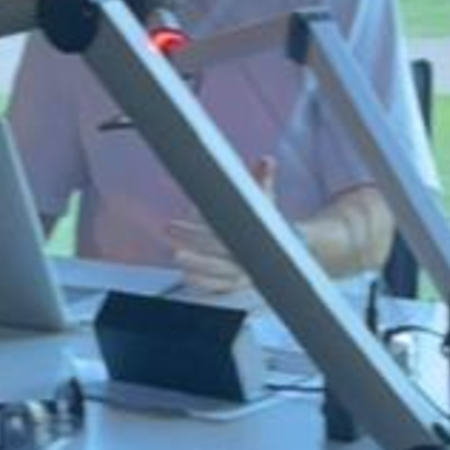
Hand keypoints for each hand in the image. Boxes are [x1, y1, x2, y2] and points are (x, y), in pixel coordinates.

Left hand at [167, 155, 275, 298]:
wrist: (280, 250)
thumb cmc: (265, 222)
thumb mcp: (264, 202)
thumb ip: (263, 181)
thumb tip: (267, 161)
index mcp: (255, 237)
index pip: (227, 232)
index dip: (207, 226)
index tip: (190, 213)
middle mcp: (248, 258)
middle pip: (218, 253)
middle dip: (192, 242)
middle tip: (169, 229)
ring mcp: (241, 275)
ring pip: (217, 275)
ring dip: (195, 265)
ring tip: (176, 255)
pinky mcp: (233, 286)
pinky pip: (217, 289)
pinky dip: (202, 282)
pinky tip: (186, 274)